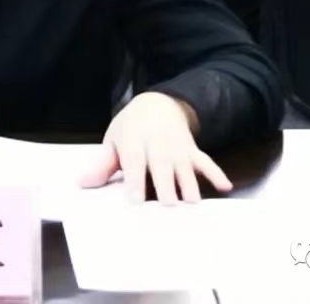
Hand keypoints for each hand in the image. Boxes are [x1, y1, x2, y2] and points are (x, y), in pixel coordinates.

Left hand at [80, 92, 231, 204]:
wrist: (158, 104)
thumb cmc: (130, 127)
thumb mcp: (113, 140)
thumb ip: (102, 164)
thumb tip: (83, 183)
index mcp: (134, 142)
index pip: (134, 162)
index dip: (134, 181)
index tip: (135, 201)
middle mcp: (158, 145)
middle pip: (162, 166)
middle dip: (165, 185)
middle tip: (168, 205)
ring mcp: (178, 148)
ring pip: (185, 167)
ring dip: (190, 184)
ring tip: (193, 203)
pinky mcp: (193, 150)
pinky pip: (206, 161)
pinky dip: (216, 173)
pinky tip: (226, 186)